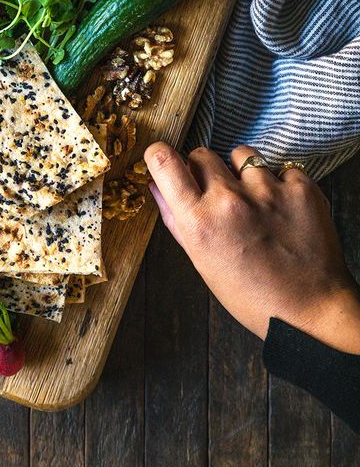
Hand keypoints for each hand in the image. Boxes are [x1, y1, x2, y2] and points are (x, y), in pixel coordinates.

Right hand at [144, 142, 359, 353]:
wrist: (311, 313)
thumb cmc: (251, 296)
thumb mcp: (203, 263)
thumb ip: (176, 220)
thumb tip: (155, 185)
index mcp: (199, 221)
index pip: (164, 161)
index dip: (161, 155)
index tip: (166, 160)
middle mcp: (228, 200)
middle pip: (202, 154)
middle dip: (205, 170)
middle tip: (220, 195)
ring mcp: (267, 191)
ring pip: (241, 154)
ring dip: (243, 172)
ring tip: (256, 200)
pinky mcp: (301, 188)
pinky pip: (281, 168)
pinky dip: (281, 184)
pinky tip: (284, 210)